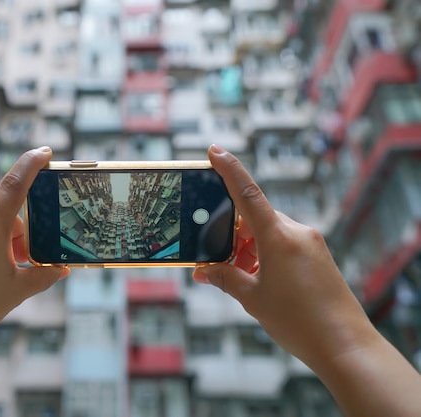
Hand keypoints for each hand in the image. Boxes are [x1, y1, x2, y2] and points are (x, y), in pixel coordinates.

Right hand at [193, 144, 376, 368]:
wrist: (345, 346)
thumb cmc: (299, 322)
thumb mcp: (253, 299)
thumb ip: (225, 278)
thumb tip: (203, 272)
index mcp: (279, 237)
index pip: (247, 194)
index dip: (229, 169)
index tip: (215, 150)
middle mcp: (297, 232)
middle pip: (254, 218)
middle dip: (231, 234)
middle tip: (215, 258)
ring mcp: (310, 243)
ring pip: (269, 232)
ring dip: (249, 248)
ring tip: (239, 277)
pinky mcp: (317, 256)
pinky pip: (284, 244)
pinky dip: (265, 254)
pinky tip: (258, 279)